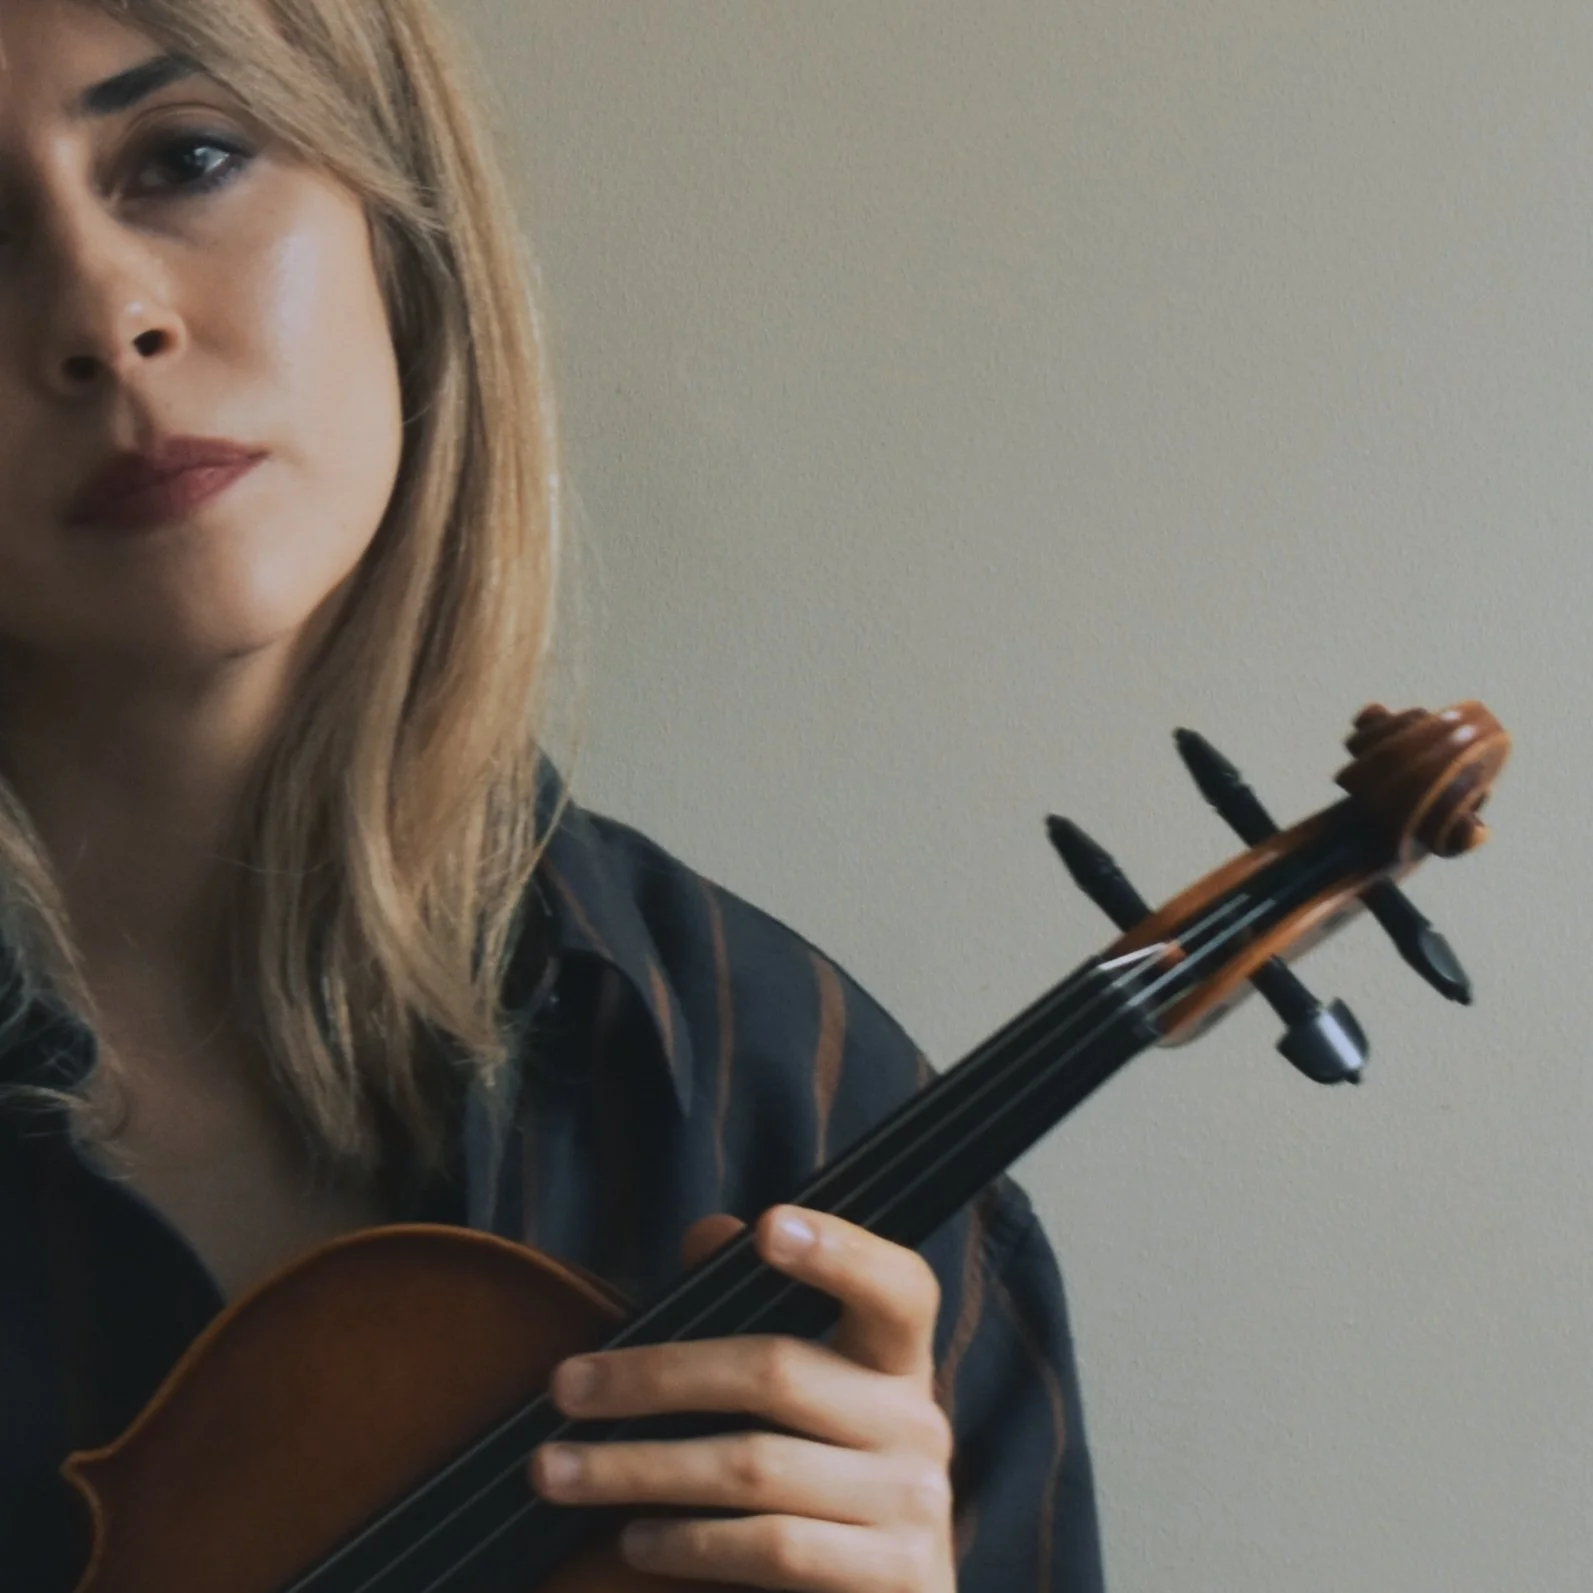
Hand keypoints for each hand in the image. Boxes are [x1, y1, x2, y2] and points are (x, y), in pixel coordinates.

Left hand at [529, 1205, 956, 1591]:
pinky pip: (772, 1547)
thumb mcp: (798, 1403)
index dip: (841, 1251)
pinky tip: (635, 1540)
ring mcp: (913, 1505)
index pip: (897, 1287)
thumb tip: (708, 1234)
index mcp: (896, 1361)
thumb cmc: (816, 1487)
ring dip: (638, 1468)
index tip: (769, 1225)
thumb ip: (753, 1316)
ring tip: (559, 1471)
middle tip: (564, 1387)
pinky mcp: (894, 1581)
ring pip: (754, 1466)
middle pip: (778, 1371)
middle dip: (654, 1377)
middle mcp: (918, 1421)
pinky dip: (690, 1544)